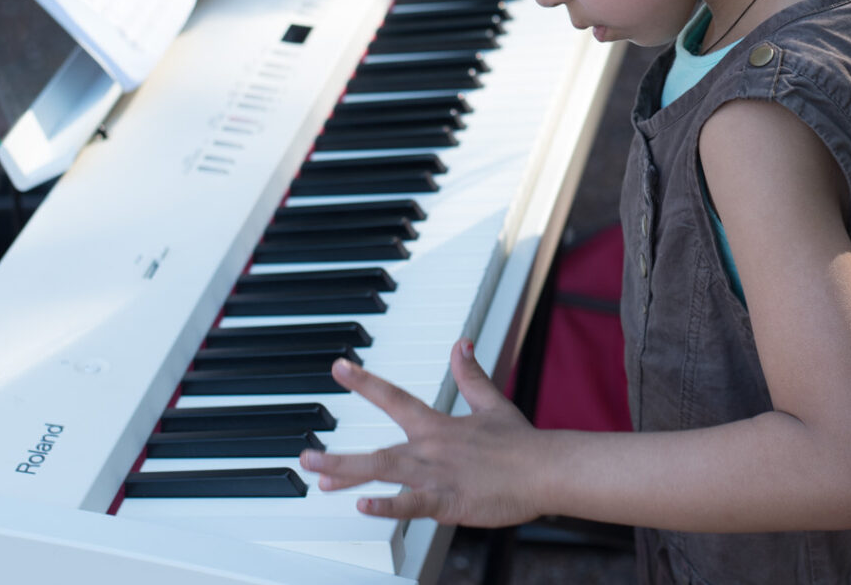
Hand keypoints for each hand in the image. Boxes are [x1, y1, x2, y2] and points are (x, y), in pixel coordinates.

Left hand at [300, 340, 545, 526]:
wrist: (545, 468)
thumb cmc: (520, 443)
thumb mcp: (492, 404)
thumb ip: (471, 376)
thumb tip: (462, 344)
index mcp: (438, 426)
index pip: (395, 398)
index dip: (365, 381)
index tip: (339, 367)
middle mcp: (431, 448)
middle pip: (377, 449)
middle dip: (338, 456)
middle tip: (306, 458)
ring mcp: (437, 476)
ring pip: (386, 473)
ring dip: (349, 475)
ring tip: (320, 480)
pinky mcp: (448, 501)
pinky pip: (412, 504)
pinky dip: (388, 505)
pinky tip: (364, 507)